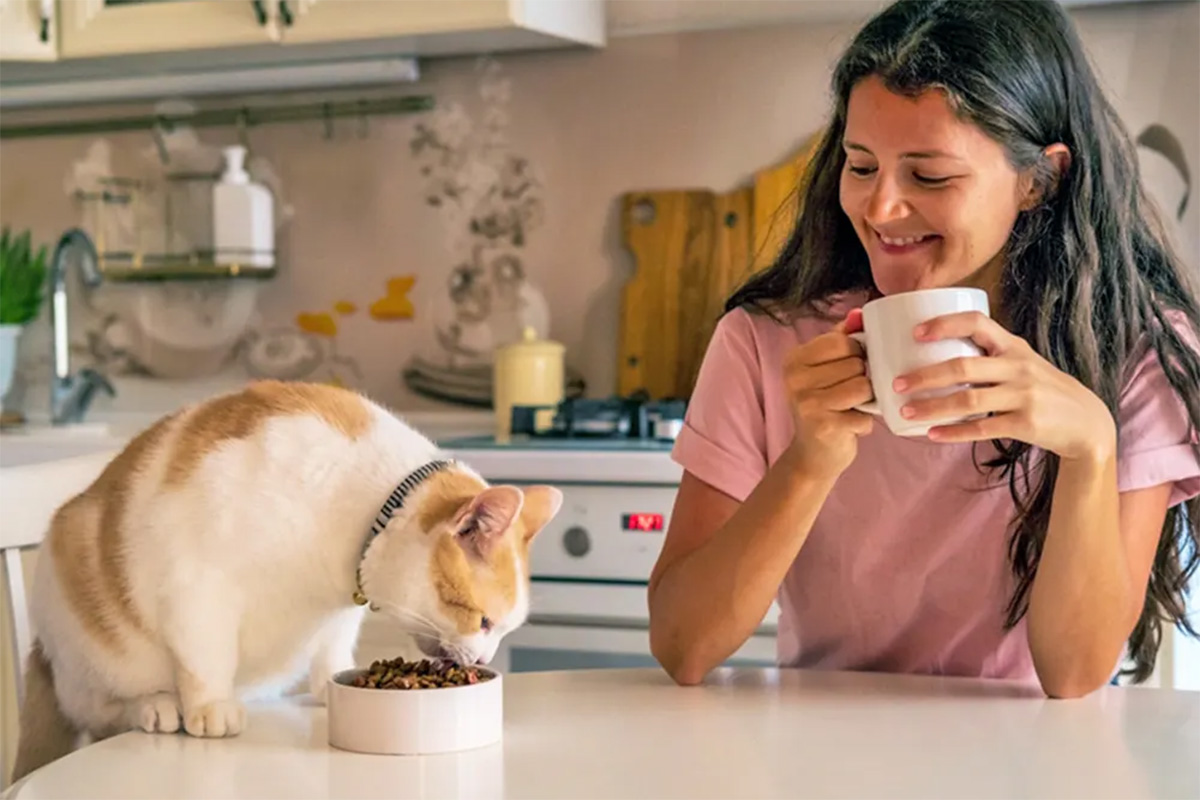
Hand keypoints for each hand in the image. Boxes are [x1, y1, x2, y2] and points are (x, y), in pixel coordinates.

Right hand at [783, 309, 874, 478]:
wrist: (813, 455)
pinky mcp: (823, 427)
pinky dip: (865, 423)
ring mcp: (807, 404)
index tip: (851, 369)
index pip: (843, 341)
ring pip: (863, 386)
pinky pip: (864, 414)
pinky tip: (851, 426)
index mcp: (794, 360)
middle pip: (856, 364)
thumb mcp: (826, 369)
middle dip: (863, 379)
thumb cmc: (825, 406)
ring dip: (867, 400)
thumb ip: (841, 338)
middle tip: (852, 394)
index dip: (858, 354)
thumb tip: (859, 313)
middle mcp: (794, 379)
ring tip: (854, 407)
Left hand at [893, 311, 1115, 461]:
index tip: (915, 332)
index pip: (977, 322)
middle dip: (924, 375)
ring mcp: (1024, 395)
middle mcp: (1018, 366)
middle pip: (962, 366)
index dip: (944, 324)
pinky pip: (982, 428)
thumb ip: (987, 357)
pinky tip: (932, 434)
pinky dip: (954, 432)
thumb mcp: (1020, 364)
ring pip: (968, 400)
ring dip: (932, 406)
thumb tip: (931, 356)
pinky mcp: (1027, 424)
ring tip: (906, 411)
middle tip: (895, 384)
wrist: (1087, 423)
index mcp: (1013, 346)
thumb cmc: (1041, 390)